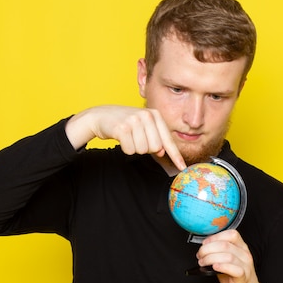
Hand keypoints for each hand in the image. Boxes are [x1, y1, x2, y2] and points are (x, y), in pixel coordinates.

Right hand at [65, 105, 185, 170]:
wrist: (100, 115)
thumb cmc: (124, 122)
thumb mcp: (142, 126)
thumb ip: (155, 138)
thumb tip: (161, 152)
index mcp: (155, 115)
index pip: (168, 140)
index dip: (176, 155)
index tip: (182, 167)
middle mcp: (147, 115)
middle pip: (155, 148)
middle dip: (145, 148)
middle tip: (135, 138)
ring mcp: (135, 120)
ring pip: (142, 150)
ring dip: (134, 147)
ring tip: (127, 136)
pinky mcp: (123, 128)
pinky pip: (130, 150)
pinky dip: (125, 148)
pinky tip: (120, 137)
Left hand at [196, 229, 265, 282]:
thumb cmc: (236, 277)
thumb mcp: (227, 261)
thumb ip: (219, 253)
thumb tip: (204, 249)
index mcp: (241, 247)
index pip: (230, 234)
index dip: (215, 237)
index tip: (204, 243)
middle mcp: (245, 254)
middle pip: (225, 245)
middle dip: (208, 249)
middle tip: (200, 255)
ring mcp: (246, 265)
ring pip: (228, 256)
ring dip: (211, 258)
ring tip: (203, 263)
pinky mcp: (244, 277)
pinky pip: (235, 269)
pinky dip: (223, 266)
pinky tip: (215, 267)